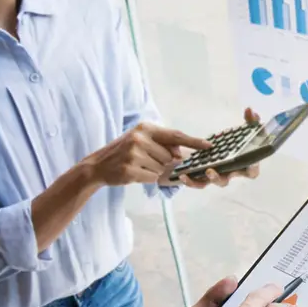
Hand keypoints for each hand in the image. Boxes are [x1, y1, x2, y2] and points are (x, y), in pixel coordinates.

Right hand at [82, 122, 210, 185]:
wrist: (98, 165)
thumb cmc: (124, 153)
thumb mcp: (142, 141)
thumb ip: (163, 144)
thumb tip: (181, 154)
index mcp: (145, 128)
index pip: (175, 135)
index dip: (194, 141)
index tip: (209, 146)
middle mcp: (140, 138)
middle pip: (170, 157)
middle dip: (163, 162)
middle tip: (145, 160)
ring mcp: (134, 153)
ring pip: (162, 168)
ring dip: (153, 170)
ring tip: (138, 165)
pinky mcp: (130, 169)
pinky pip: (152, 177)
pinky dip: (147, 178)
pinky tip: (134, 172)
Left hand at [175, 108, 261, 188]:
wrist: (213, 147)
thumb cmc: (234, 140)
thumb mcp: (244, 129)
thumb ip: (250, 120)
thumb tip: (249, 110)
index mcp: (243, 162)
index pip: (252, 171)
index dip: (252, 168)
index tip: (250, 162)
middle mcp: (232, 170)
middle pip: (233, 177)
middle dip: (230, 173)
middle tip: (219, 167)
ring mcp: (218, 174)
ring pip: (218, 181)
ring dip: (214, 178)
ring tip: (207, 170)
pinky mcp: (203, 176)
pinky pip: (199, 183)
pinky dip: (192, 182)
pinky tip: (183, 175)